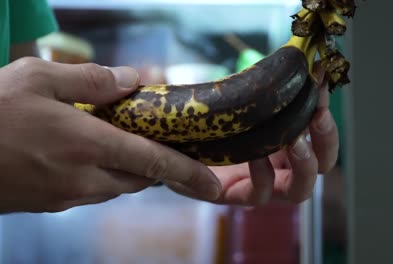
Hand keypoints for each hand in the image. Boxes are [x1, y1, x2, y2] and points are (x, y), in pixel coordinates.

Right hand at [0, 57, 220, 212]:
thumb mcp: (38, 77)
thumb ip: (92, 81)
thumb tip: (133, 80)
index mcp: (89, 146)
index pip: (155, 163)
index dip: (188, 174)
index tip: (213, 186)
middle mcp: (84, 178)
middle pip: (139, 178)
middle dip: (153, 165)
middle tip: (154, 144)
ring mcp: (65, 197)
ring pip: (114, 187)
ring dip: (125, 169)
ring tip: (114, 143)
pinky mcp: (48, 205)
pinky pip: (88, 192)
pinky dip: (98, 175)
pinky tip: (79, 155)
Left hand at [169, 67, 338, 205]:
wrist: (177, 143)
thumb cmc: (215, 121)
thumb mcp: (245, 100)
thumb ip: (270, 89)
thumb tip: (296, 63)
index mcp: (287, 145)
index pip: (322, 139)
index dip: (328, 113)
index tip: (322, 88)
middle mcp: (281, 167)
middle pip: (322, 166)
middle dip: (326, 141)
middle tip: (318, 116)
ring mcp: (262, 184)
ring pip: (299, 190)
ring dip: (305, 165)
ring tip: (295, 142)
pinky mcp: (235, 194)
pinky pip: (258, 194)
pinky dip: (263, 177)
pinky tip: (256, 157)